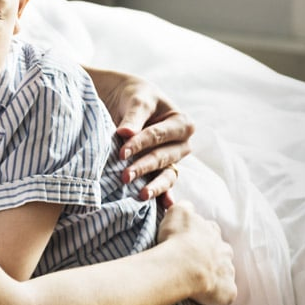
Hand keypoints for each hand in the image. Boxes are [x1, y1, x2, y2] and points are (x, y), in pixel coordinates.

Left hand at [87, 67, 193, 205]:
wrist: (128, 101)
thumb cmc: (136, 97)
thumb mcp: (137, 100)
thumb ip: (133, 117)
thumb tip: (125, 133)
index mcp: (181, 123)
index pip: (159, 135)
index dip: (141, 144)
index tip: (122, 151)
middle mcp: (182, 144)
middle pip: (163, 157)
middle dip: (144, 167)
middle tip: (124, 176)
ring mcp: (173, 160)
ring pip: (167, 175)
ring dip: (154, 185)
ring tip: (140, 195)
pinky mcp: (163, 172)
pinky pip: (165, 185)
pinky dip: (164, 196)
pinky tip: (163, 207)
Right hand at [157, 201, 235, 304]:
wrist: (181, 265)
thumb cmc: (177, 239)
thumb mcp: (177, 212)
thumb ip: (185, 207)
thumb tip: (188, 207)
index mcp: (212, 232)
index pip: (210, 231)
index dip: (201, 236)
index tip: (190, 242)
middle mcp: (224, 250)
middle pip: (222, 251)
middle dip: (213, 256)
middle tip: (195, 262)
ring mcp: (228, 271)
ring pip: (225, 272)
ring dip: (216, 275)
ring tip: (199, 280)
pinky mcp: (228, 291)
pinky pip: (226, 293)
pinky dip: (219, 294)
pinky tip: (207, 295)